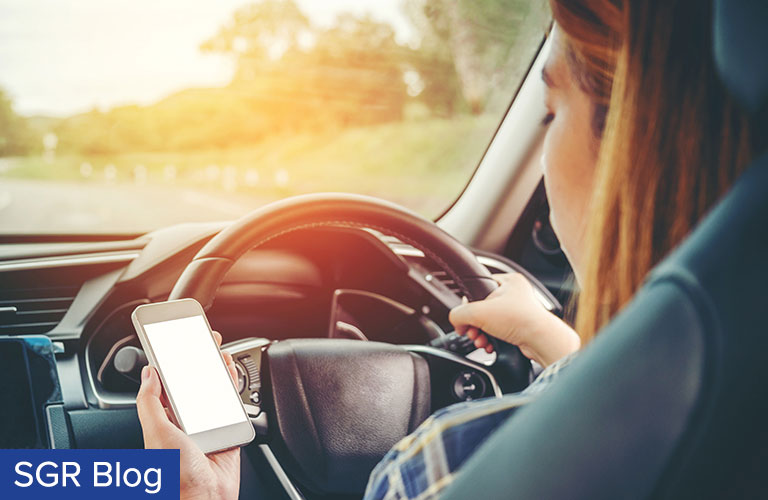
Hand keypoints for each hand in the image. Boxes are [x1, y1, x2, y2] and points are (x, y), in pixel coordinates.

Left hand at [136, 331, 240, 499]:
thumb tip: (149, 373)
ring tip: (215, 350)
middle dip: (195, 360)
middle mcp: (185, 421)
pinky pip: (231, 404)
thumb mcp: (156, 433)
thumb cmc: (176, 475)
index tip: (172, 343)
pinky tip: (230, 373)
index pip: (165, 384)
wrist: (206, 496)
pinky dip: (232, 386)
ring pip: (212, 390)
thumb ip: (150, 402)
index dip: (169, 362)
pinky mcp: (227, 430)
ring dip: (214, 369)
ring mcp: (207, 425)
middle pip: (191, 382)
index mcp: (164, 420)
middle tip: (199, 339)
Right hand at [449, 273, 579, 366]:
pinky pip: (497, 332)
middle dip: (474, 324)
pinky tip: (489, 345)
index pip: (478, 289)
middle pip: (481, 309)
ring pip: (489, 322)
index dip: (468, 305)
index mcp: (508, 281)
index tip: (464, 317)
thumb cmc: (520, 320)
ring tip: (480, 340)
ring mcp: (517, 311)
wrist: (541, 341)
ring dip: (480, 333)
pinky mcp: (519, 327)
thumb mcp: (479, 312)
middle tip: (472, 331)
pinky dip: (490, 340)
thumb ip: (459, 314)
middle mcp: (514, 294)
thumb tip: (456, 322)